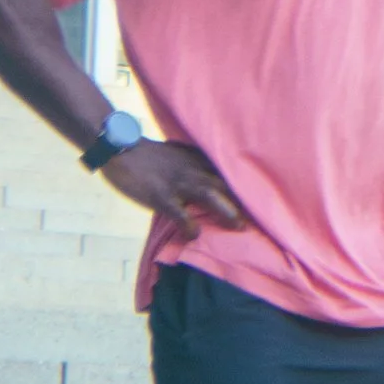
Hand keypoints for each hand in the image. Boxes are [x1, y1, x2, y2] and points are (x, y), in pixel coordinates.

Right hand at [102, 137, 249, 234]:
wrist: (120, 148)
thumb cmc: (148, 154)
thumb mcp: (177, 153)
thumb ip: (195, 163)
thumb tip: (209, 177)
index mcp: (196, 159)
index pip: (226, 171)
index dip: (244, 185)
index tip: (263, 198)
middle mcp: (191, 169)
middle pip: (224, 183)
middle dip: (243, 200)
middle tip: (260, 218)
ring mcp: (176, 182)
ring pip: (209, 194)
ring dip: (227, 210)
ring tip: (239, 227)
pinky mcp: (159, 195)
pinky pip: (178, 212)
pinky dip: (189, 224)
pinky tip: (195, 235)